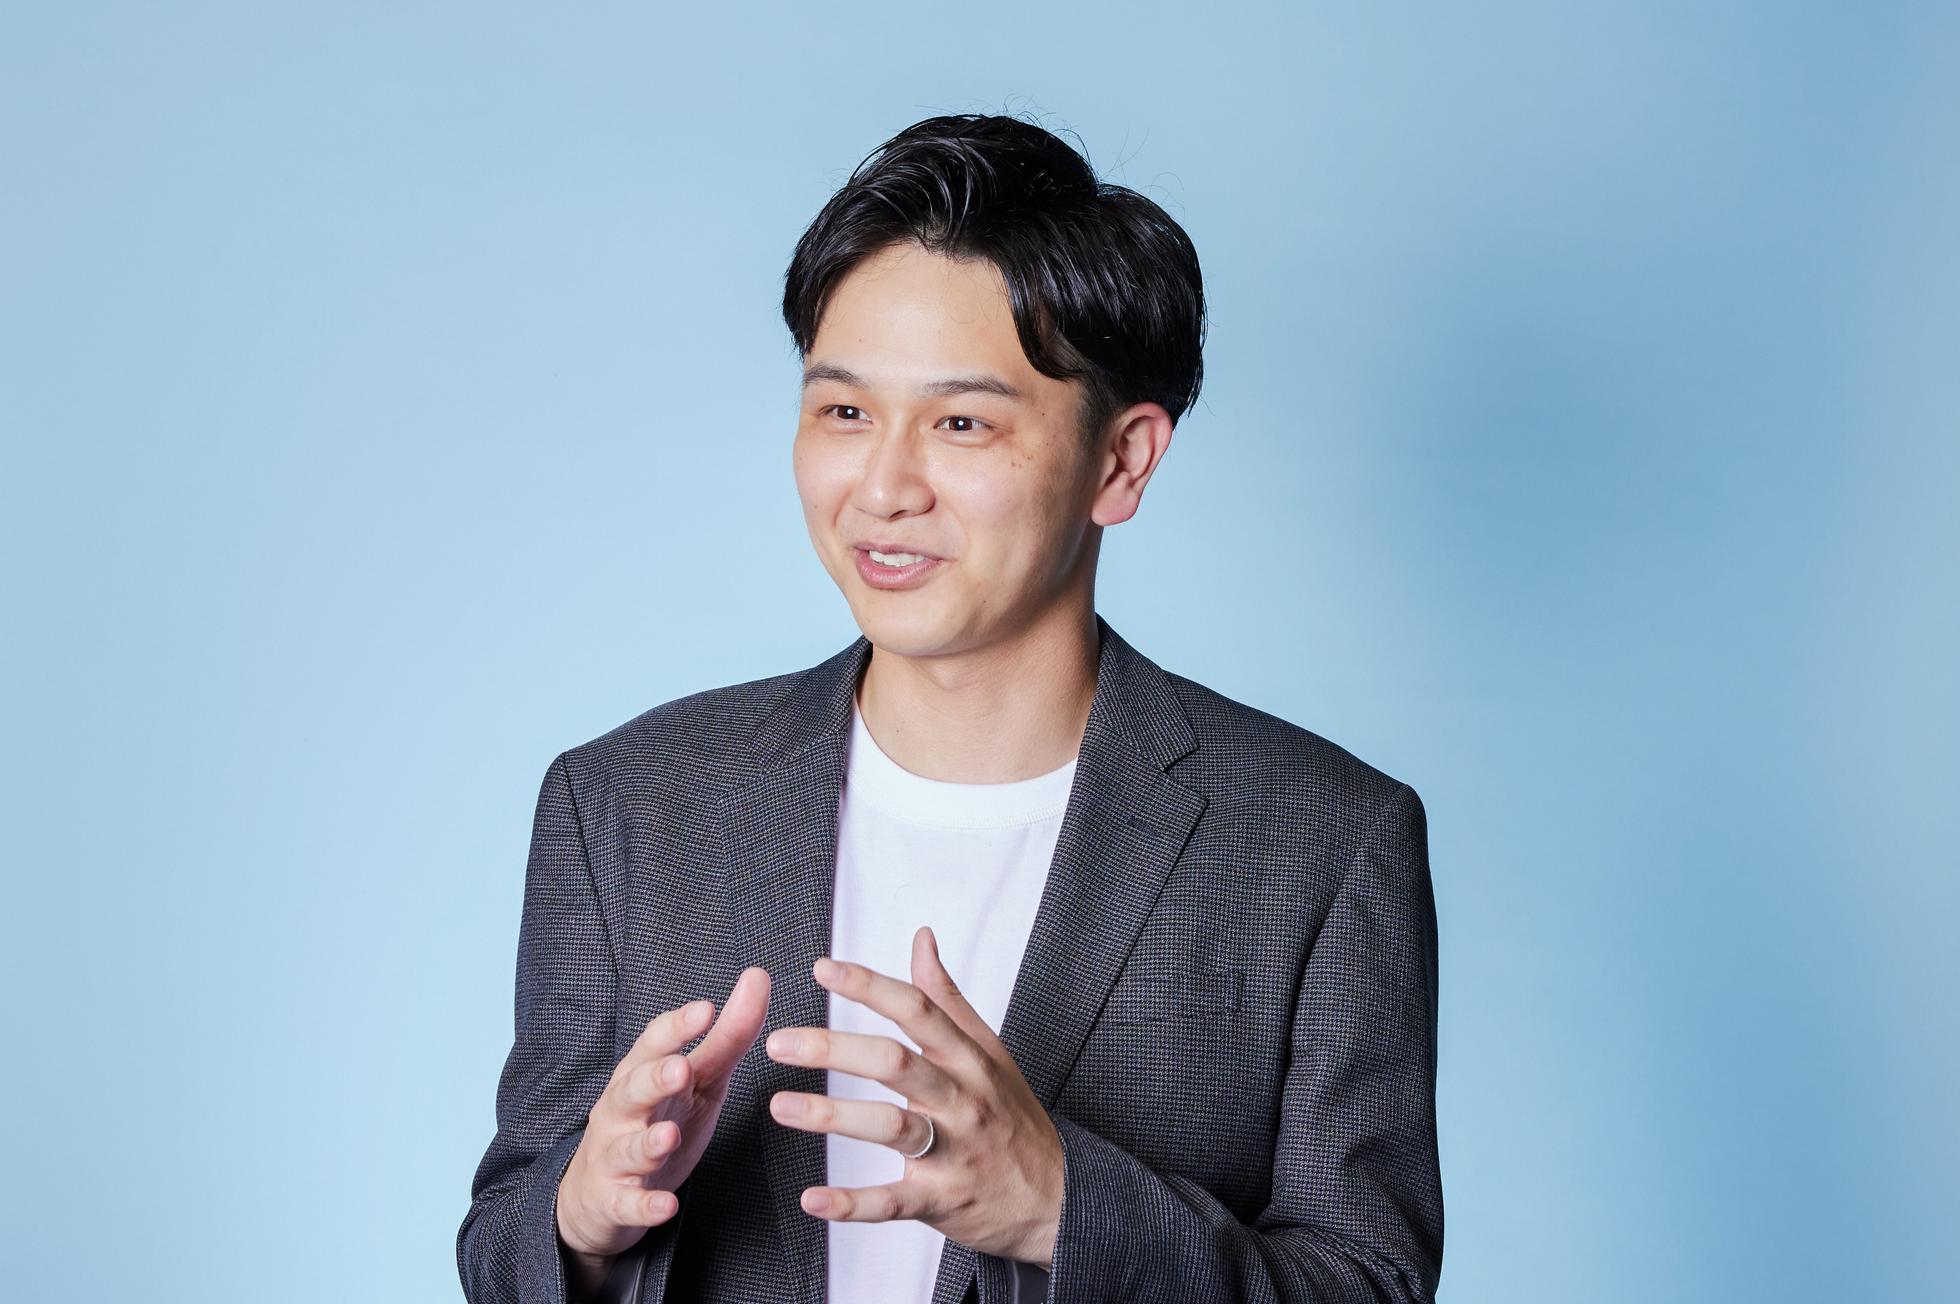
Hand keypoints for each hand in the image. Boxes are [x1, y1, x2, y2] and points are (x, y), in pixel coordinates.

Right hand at [557, 966, 771, 1262]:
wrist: (598, 1195)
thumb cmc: (656, 1121)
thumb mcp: (698, 1079)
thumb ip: (727, 1035)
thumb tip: (759, 977)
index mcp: (642, 1073)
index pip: (653, 1043)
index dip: (677, 1027)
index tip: (706, 1009)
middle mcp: (622, 1109)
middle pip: (632, 1088)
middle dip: (654, 1078)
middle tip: (679, 1068)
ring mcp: (614, 1155)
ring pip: (626, 1147)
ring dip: (647, 1143)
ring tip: (667, 1137)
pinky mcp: (613, 1201)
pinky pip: (625, 1204)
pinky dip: (643, 1207)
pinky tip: (664, 1207)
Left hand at [763, 926, 1064, 1267]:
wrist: (1058, 1198)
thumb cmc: (1014, 1121)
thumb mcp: (990, 1052)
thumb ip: (947, 998)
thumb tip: (921, 940)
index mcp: (969, 1060)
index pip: (917, 1011)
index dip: (869, 986)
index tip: (824, 969)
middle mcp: (961, 1100)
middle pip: (895, 1063)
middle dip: (834, 1049)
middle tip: (782, 1042)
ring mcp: (953, 1151)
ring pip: (890, 1126)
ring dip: (832, 1116)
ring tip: (782, 1107)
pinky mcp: (942, 1200)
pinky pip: (893, 1201)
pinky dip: (852, 1204)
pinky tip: (813, 1200)